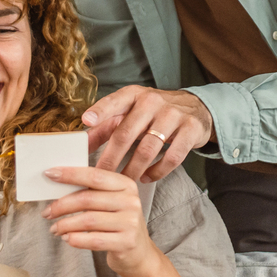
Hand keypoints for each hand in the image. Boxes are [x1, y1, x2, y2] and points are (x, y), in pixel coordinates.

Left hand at [43, 164, 161, 276]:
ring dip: (65, 225)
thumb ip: (92, 192)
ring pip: (87, 220)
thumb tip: (58, 185)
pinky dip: (75, 239)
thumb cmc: (118, 224)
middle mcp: (131, 202)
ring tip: (55, 228)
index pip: (94, 176)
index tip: (50, 174)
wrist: (139, 253)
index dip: (70, 174)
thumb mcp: (111, 203)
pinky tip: (68, 238)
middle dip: (61, 205)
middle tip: (47, 212)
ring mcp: (130, 223)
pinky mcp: (126, 243)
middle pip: (87, 199)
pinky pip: (93, 240)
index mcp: (126, 185)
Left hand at [83, 85, 212, 181]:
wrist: (195, 107)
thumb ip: (105, 127)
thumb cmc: (154, 112)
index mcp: (134, 95)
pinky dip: (158, 171)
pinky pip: (172, 157)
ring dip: (133, 169)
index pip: (114, 101)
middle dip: (111, 158)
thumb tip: (82, 144)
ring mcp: (173, 115)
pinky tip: (147, 177)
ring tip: (124, 182)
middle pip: (126, 133)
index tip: (86, 120)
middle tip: (100, 175)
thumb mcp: (130, 112)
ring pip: (148, 149)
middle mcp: (153, 101)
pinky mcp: (190, 130)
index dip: (100, 110)